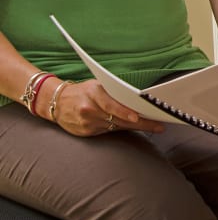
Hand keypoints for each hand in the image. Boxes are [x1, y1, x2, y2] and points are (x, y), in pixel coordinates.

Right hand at [48, 79, 164, 135]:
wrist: (57, 102)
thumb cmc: (83, 91)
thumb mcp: (97, 85)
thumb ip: (114, 92)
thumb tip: (138, 98)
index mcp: (93, 93)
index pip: (111, 105)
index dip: (125, 112)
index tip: (138, 117)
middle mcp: (89, 110)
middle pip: (118, 119)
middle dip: (141, 123)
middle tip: (158, 126)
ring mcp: (87, 123)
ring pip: (116, 127)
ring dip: (134, 127)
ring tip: (153, 126)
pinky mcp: (86, 133)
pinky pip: (108, 132)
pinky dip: (121, 129)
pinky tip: (133, 128)